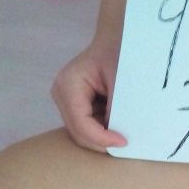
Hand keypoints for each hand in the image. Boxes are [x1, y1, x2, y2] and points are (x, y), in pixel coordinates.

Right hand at [51, 38, 127, 152]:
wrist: (116, 43)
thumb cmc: (120, 55)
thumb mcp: (122, 81)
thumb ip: (119, 108)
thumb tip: (121, 137)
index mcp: (69, 84)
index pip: (81, 123)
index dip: (101, 138)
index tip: (124, 142)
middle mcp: (61, 94)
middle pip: (78, 132)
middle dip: (102, 142)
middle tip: (127, 145)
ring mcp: (66, 102)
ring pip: (82, 133)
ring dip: (103, 138)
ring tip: (124, 135)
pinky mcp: (74, 106)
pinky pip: (87, 127)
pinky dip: (103, 131)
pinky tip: (118, 126)